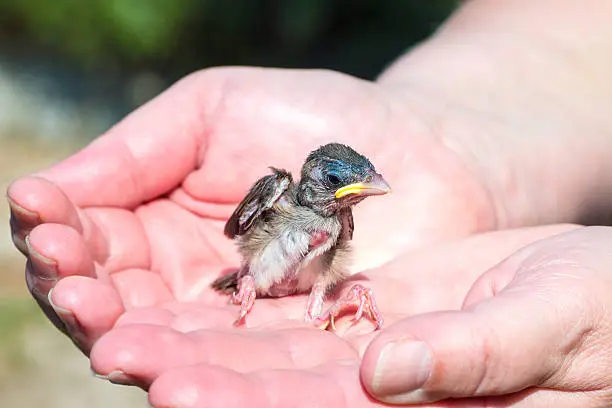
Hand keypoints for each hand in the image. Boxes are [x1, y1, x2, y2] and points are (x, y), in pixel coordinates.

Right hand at [7, 66, 491, 354]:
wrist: (425, 153)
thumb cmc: (320, 119)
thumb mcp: (214, 110)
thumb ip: (136, 151)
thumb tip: (41, 192)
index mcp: (162, 224)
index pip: (93, 242)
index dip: (63, 235)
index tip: (43, 220)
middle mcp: (192, 283)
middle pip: (120, 305)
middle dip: (87, 298)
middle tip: (70, 285)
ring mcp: (243, 321)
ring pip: (174, 346)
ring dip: (137, 346)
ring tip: (109, 339)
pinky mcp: (299, 350)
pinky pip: (247, 368)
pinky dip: (211, 374)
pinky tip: (175, 375)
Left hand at [89, 224, 580, 406]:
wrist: (601, 286)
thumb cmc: (602, 313)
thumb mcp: (550, 327)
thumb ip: (475, 355)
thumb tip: (387, 373)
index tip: (173, 391)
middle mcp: (384, 396)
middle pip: (277, 392)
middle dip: (196, 377)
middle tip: (118, 352)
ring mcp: (373, 355)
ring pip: (274, 352)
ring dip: (202, 342)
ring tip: (128, 327)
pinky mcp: (373, 311)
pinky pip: (301, 312)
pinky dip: (248, 304)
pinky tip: (194, 293)